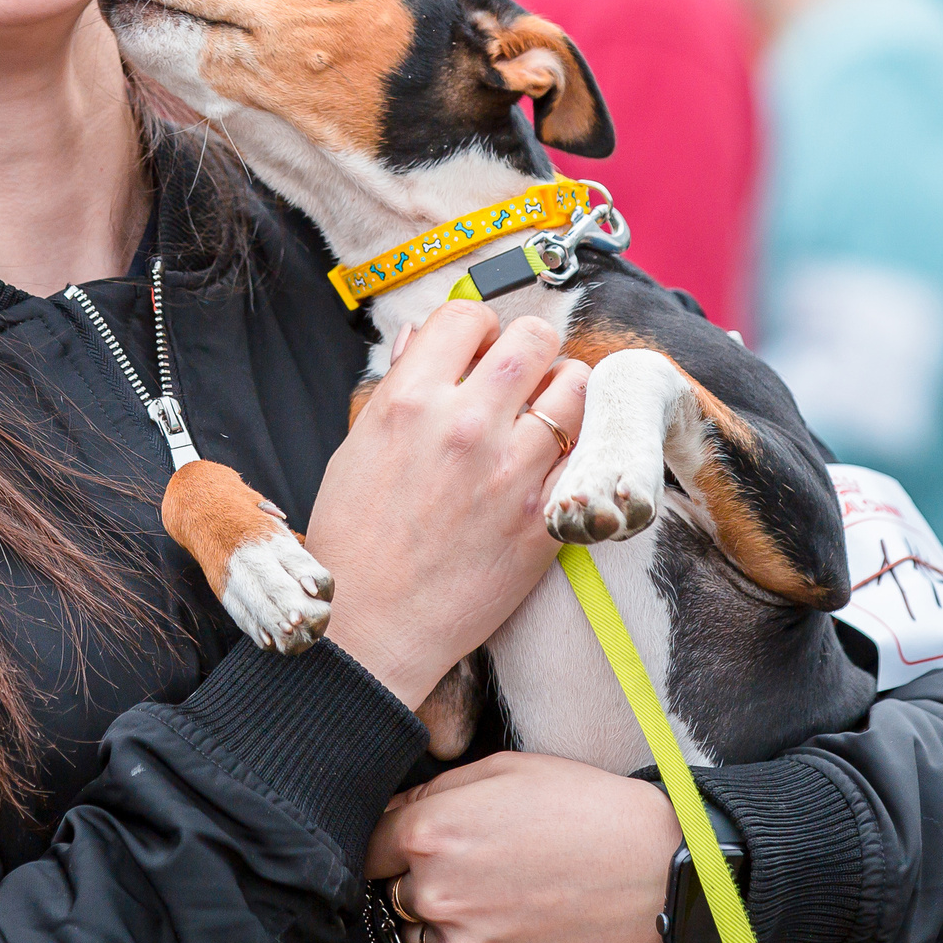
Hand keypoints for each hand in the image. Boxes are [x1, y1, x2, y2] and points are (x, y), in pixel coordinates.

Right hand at [301, 302, 585, 709]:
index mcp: (409, 402)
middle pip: (533, 338)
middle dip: (530, 346)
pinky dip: (576, 447)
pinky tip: (554, 459)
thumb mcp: (357, 449)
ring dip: (562, 391)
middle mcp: (464, 426)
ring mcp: (510, 472)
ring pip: (574, 387)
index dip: (476, 326)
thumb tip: (422, 338)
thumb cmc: (355, 540)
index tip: (476, 346)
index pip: (466, 316)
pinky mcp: (543, 518)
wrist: (371, 626)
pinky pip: (586, 453)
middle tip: (521, 372)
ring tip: (544, 414)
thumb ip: (398, 387)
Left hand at [365, 751, 681, 942]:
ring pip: (424, 936)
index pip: (367, 846)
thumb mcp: (503, 770)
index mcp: (430, 833)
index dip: (385, 842)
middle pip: (393, 893)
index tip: (401, 842)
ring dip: (445, 920)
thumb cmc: (584, 807)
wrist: (658, 870)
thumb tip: (396, 811)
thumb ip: (436, 793)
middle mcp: (438, 893)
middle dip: (419, 879)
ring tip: (498, 894)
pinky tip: (525, 920)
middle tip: (470, 864)